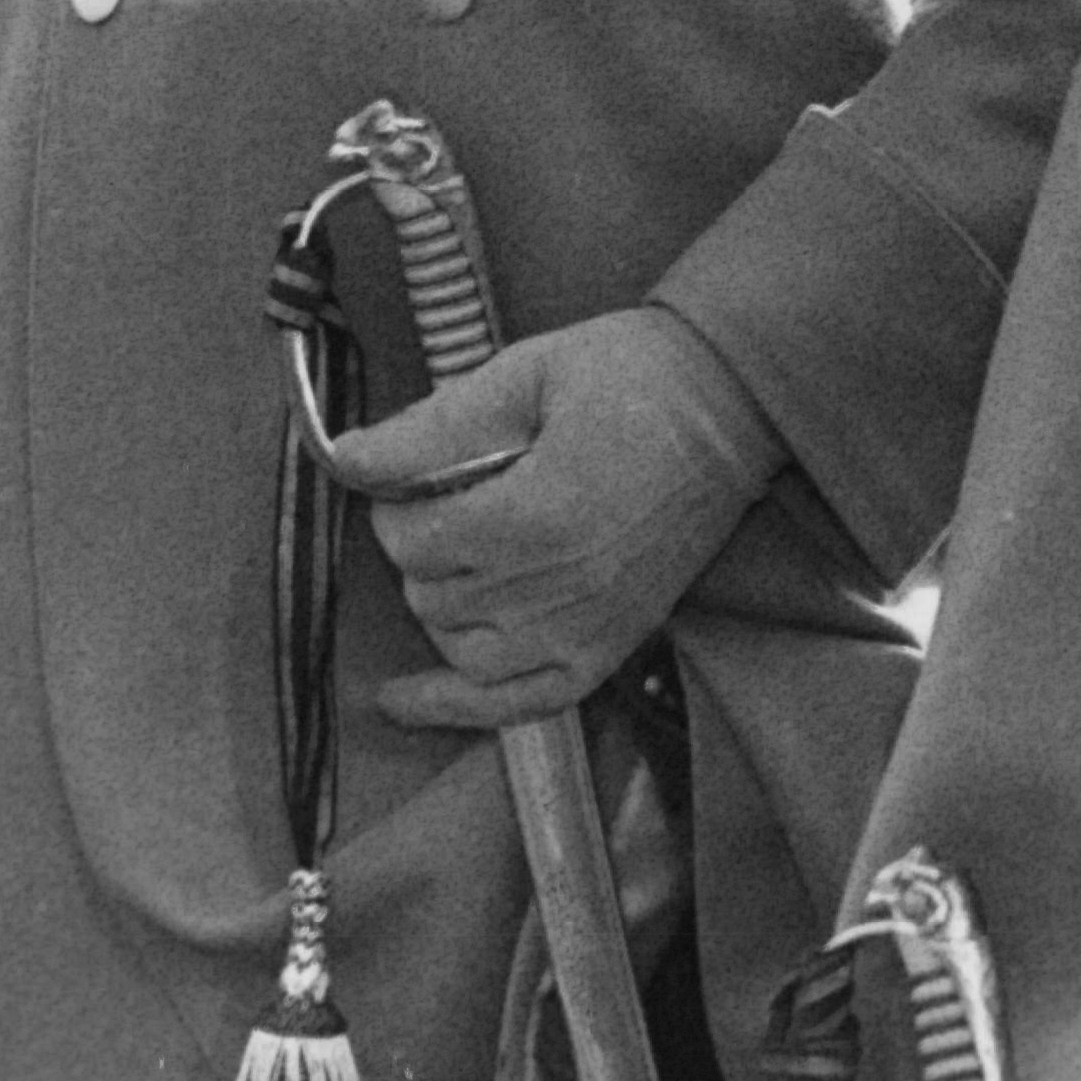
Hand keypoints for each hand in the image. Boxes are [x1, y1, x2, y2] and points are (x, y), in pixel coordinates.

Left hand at [321, 306, 784, 730]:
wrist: (733, 404)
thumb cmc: (634, 377)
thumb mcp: (526, 374)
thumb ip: (433, 427)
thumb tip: (347, 456)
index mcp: (539, 515)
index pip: (414, 541)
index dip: (396, 503)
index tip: (411, 475)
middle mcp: (563, 588)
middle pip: (433, 596)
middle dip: (419, 548)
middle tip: (442, 500)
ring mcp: (590, 626)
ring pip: (463, 651)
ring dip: (441, 609)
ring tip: (456, 560)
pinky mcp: (612, 645)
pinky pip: (521, 702)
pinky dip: (459, 706)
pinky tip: (403, 699)